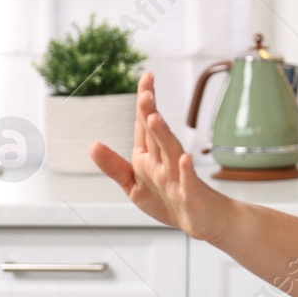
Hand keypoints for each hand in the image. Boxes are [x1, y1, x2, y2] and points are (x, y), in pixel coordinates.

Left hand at [90, 72, 234, 242]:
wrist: (205, 220)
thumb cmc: (171, 201)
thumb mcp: (134, 186)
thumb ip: (114, 166)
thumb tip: (92, 145)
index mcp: (148, 157)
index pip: (144, 124)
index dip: (144, 101)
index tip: (146, 77)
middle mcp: (164, 161)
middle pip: (155, 133)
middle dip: (149, 111)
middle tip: (146, 89)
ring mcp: (179, 176)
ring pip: (169, 151)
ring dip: (163, 134)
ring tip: (155, 117)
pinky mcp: (191, 193)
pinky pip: (188, 180)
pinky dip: (186, 170)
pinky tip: (184, 159)